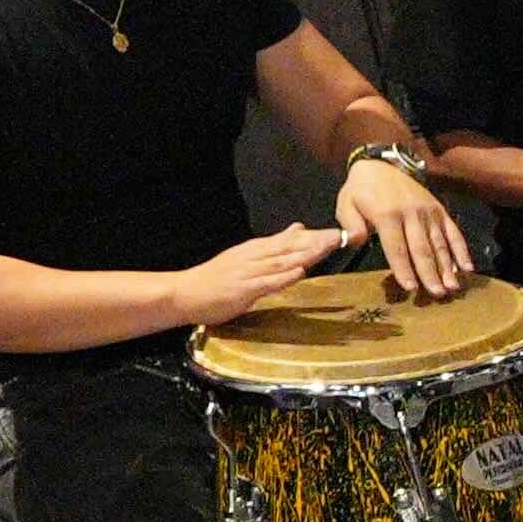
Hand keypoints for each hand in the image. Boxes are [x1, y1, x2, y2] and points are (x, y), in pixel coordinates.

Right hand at [176, 221, 352, 325]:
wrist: (184, 293)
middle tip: (338, 236)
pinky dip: (283, 277)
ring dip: (304, 254)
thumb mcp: (246, 256)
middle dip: (315, 242)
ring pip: (281, 261)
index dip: (312, 237)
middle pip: (289, 247)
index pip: (288, 240)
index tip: (335, 233)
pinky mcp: (242, 290)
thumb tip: (297, 229)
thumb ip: (273, 245)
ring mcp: (248, 273)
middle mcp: (253, 257)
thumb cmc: (215, 279)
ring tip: (325, 248)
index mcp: (255, 250)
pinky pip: (266, 283)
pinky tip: (299, 272)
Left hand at [336, 151, 470, 293]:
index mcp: (387, 215)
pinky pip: (453, 232)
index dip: (404, 269)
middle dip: (430, 273)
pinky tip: (467, 267)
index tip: (411, 288)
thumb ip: (350, 224)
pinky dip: (461, 250)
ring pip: (439, 243)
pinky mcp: (440, 210)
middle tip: (437, 294)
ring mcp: (429, 212)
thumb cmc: (361, 190)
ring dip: (447, 267)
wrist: (382, 163)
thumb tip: (355, 241)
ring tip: (453, 287)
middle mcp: (412, 214)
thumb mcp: (346, 203)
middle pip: (422, 249)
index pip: (396, 247)